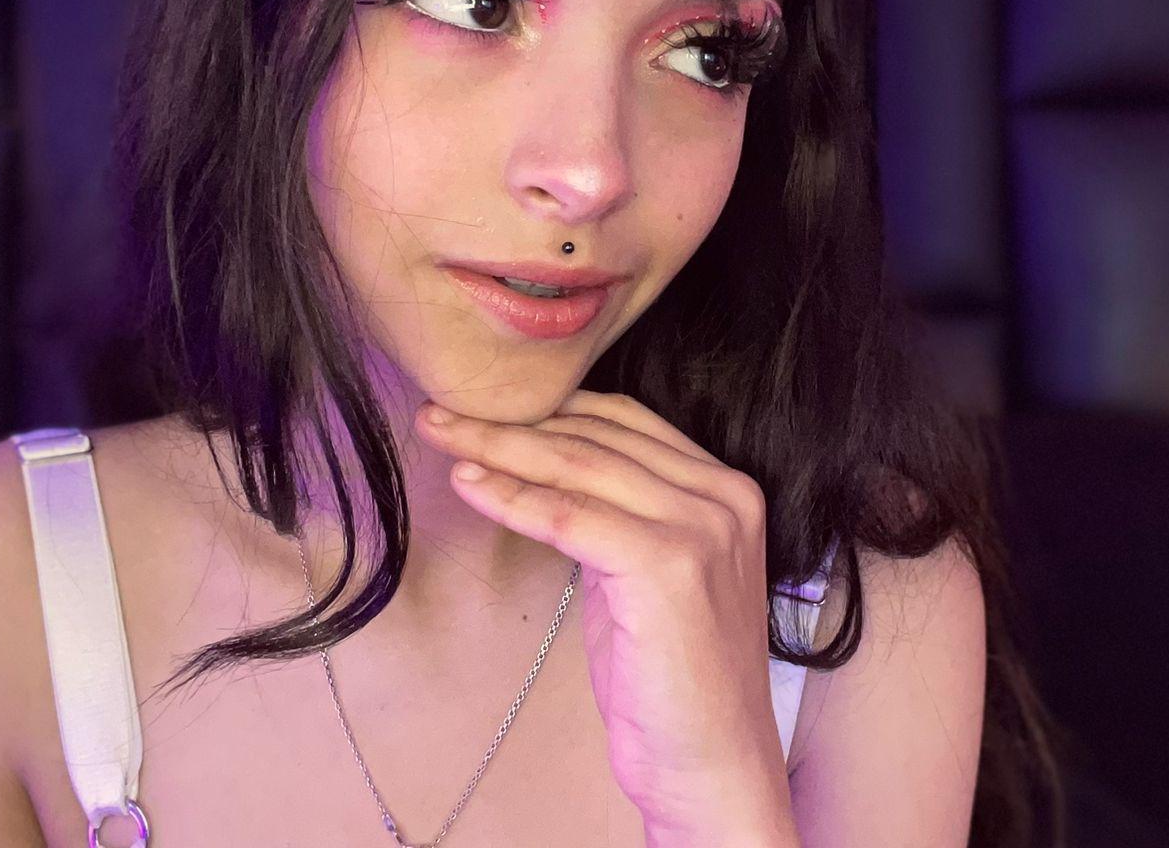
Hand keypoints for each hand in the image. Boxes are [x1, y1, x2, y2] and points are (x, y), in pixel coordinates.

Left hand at [415, 388, 796, 842]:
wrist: (713, 767)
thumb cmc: (673, 678)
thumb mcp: (649, 573)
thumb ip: (618, 514)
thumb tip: (542, 467)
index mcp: (727, 489)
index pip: (625, 421)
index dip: (550, 406)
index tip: (486, 402)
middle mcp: (724, 497)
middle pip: (596, 437)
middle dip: (510, 421)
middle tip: (444, 412)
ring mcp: (701, 529)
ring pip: (577, 466)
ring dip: (498, 448)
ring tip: (441, 435)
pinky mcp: (667, 567)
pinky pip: (568, 517)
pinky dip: (511, 499)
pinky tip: (468, 485)